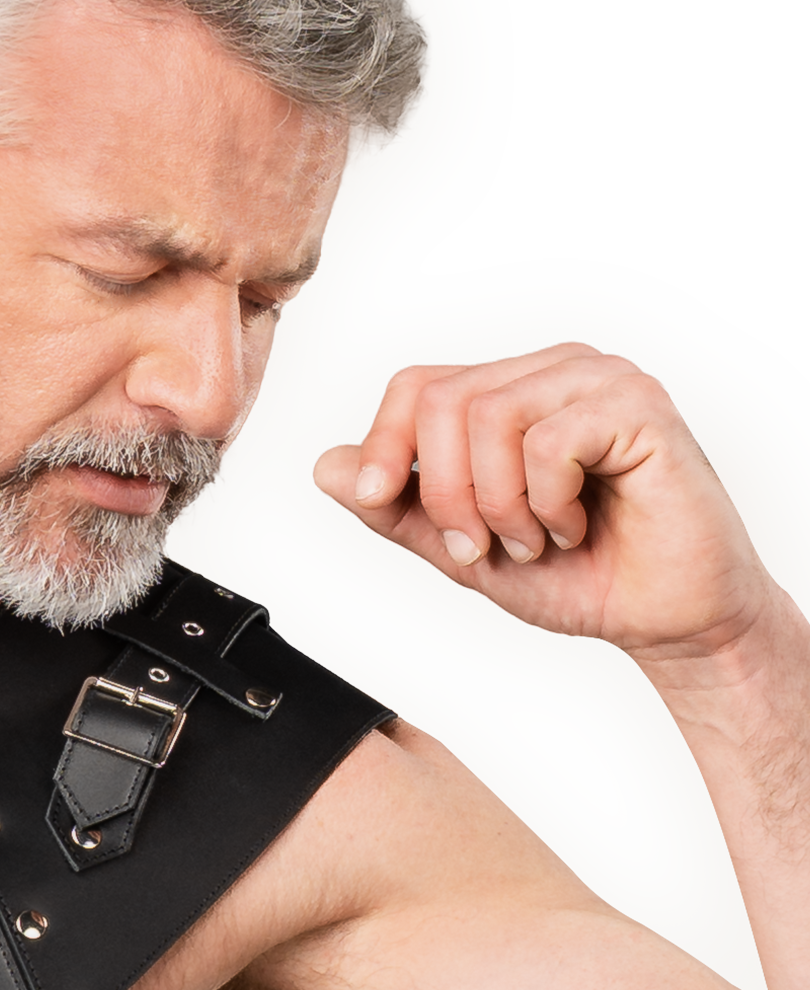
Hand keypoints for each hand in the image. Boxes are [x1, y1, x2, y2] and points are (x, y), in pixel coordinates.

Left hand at [313, 343, 773, 661]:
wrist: (662, 618)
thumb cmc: (576, 576)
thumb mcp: (461, 547)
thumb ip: (396, 508)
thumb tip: (326, 466)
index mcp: (511, 391)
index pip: (417, 385)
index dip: (382, 444)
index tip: (371, 500)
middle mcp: (554, 371)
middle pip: (443, 400)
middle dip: (441, 492)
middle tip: (479, 547)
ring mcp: (602, 380)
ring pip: (489, 415)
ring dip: (496, 505)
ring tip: (535, 541)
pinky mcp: (641, 406)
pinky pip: (549, 441)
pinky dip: (544, 503)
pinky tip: (574, 528)